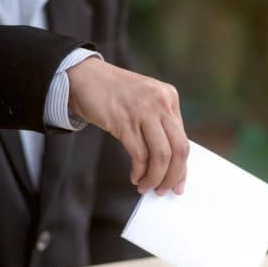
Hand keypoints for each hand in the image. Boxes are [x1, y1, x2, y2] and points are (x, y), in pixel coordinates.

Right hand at [67, 57, 188, 194]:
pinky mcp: (123, 120)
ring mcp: (142, 110)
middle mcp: (160, 102)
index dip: (182, 168)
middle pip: (179, 149)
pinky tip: (135, 177)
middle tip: (162, 190)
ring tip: (146, 186)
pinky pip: (139, 155)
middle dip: (173, 176)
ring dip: (155, 177)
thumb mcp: (145, 102)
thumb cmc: (114, 95)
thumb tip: (170, 165)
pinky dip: (139, 171)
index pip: (183, 140)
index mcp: (169, 97)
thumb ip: (159, 125)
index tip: (178, 185)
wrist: (84, 76)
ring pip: (161, 155)